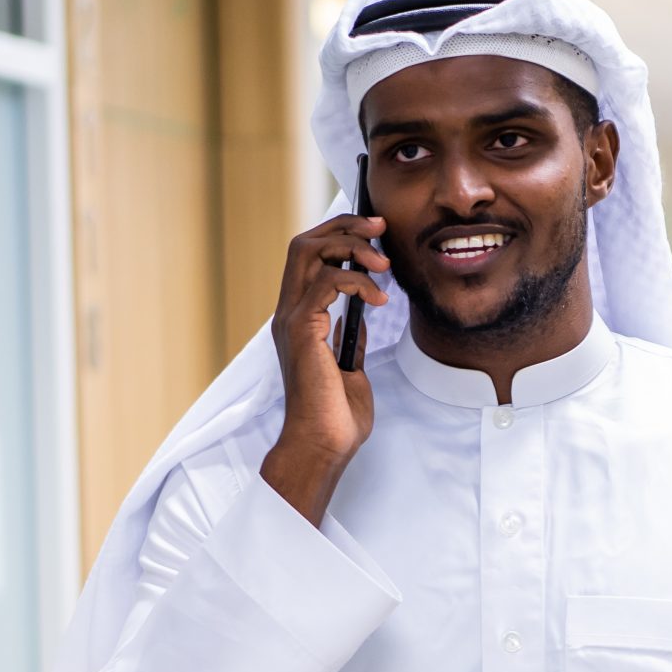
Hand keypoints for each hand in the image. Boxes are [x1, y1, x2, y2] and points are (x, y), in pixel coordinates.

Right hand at [262, 214, 389, 523]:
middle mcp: (289, 313)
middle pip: (304, 243)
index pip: (308, 257)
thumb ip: (349, 338)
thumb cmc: (336, 417)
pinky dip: (356, 282)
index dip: (338, 234)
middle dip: (344, 226)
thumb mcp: (350, 368)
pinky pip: (326, 283)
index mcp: (298, 319)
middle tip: (380, 227)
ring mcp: (291, 320)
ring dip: (351, 246)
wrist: (324, 445)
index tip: (374, 232)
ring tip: (382, 263)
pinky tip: (379, 298)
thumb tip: (361, 314)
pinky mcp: (302, 331)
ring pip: (309, 251)